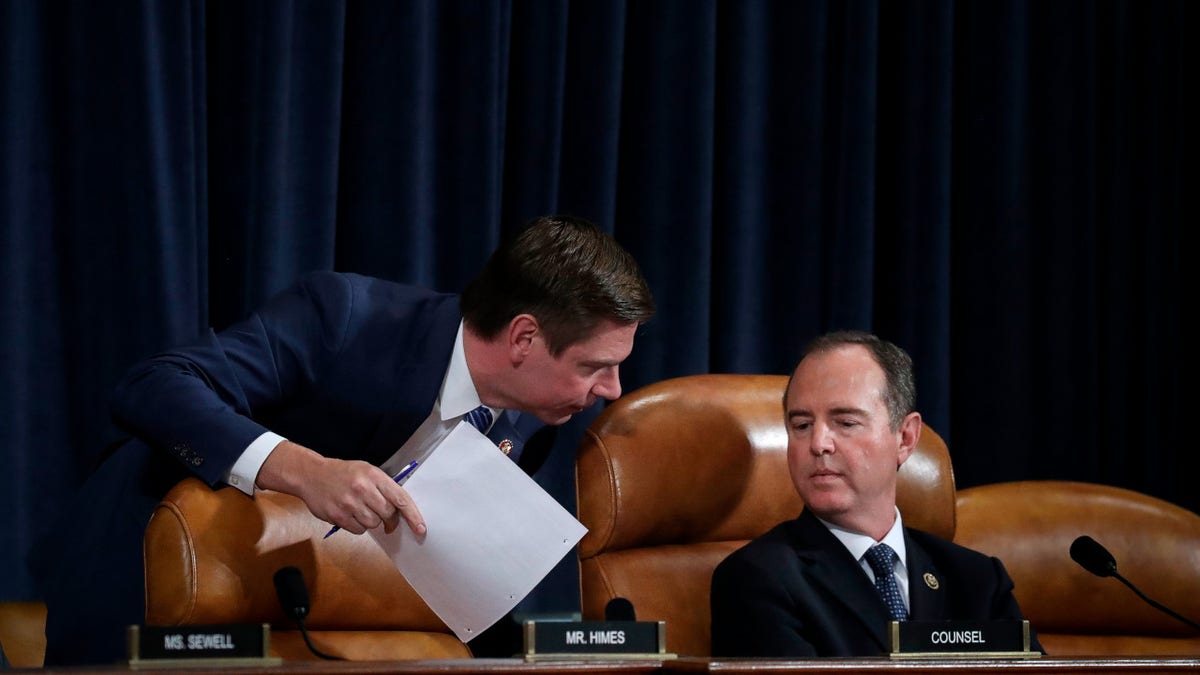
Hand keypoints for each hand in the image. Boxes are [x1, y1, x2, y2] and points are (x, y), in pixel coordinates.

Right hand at [256, 440, 426, 535]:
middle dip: (389, 518)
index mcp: (374, 476)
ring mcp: (349, 504)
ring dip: (371, 521)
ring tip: (360, 508)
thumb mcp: (366, 471)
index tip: (421, 528)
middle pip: (388, 514)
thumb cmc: (344, 473)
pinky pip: (359, 530)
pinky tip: (349, 514)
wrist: (311, 475)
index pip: (400, 499)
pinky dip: (358, 526)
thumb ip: (383, 487)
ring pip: (373, 524)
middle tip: (384, 516)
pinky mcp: (338, 516)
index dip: (413, 516)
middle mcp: (363, 489)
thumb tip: (400, 510)